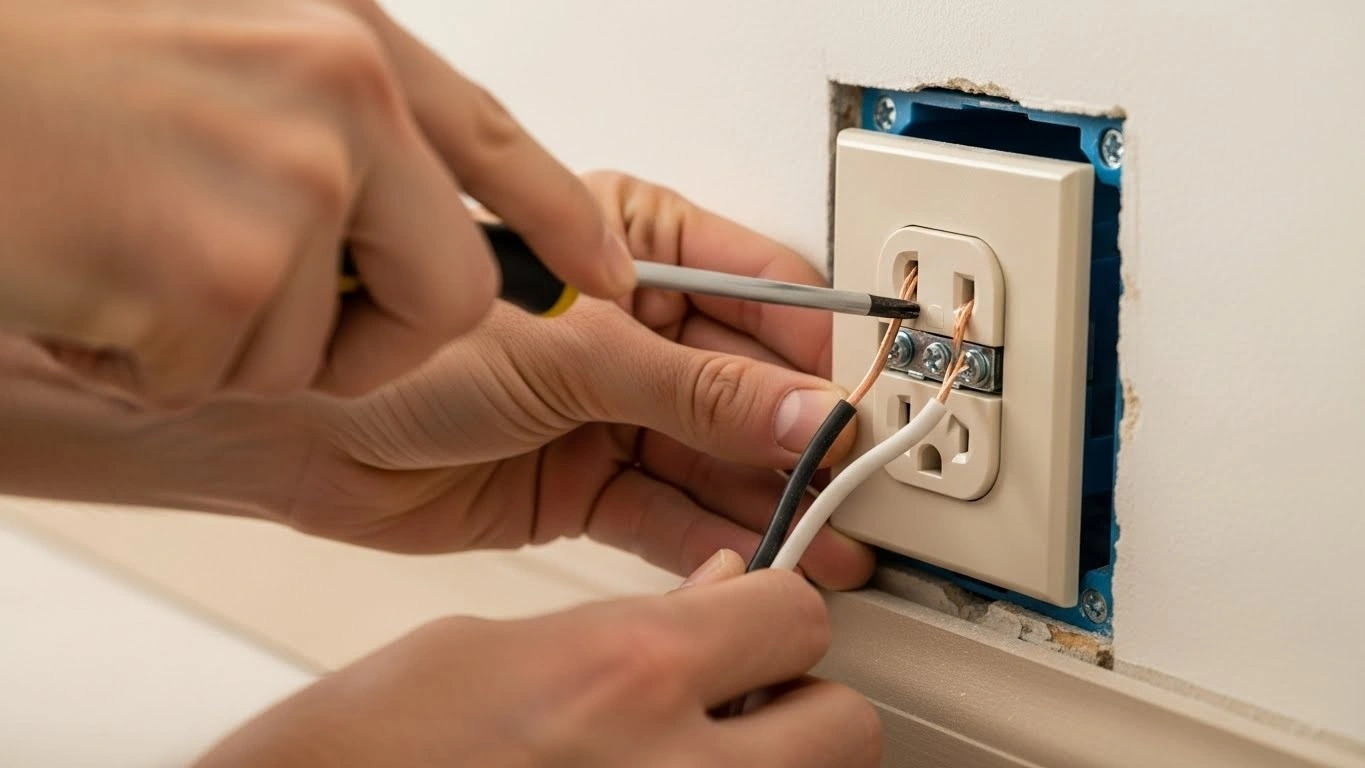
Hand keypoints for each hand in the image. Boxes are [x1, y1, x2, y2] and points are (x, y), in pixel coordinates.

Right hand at [0, 0, 630, 406]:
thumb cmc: (38, 65)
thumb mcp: (218, 49)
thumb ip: (330, 120)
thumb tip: (396, 204)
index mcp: (342, 39)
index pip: (497, 146)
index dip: (562, 220)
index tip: (608, 275)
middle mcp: (338, 95)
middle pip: (448, 292)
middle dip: (371, 338)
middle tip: (253, 304)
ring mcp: (287, 183)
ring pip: (320, 350)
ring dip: (221, 338)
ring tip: (123, 248)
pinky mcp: (220, 273)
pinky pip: (226, 376)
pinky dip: (151, 359)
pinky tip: (87, 280)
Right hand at [196, 551, 881, 767]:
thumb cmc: (359, 749)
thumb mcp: (484, 644)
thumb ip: (620, 623)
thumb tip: (712, 600)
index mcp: (625, 671)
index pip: (796, 610)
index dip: (773, 606)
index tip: (754, 614)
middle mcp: (672, 767)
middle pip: (847, 723)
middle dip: (804, 702)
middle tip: (746, 701)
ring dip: (775, 763)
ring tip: (697, 752)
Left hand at [283, 173, 872, 585]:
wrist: (295, 429)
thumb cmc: (403, 343)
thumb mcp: (571, 350)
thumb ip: (695, 387)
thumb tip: (799, 411)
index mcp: (634, 245)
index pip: (763, 291)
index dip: (817, 350)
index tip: (860, 401)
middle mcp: (630, 326)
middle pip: (748, 380)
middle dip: (799, 436)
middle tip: (854, 484)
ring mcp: (609, 407)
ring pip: (713, 454)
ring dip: (768, 497)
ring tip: (829, 538)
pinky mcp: (585, 480)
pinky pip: (666, 509)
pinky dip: (711, 536)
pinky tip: (759, 556)